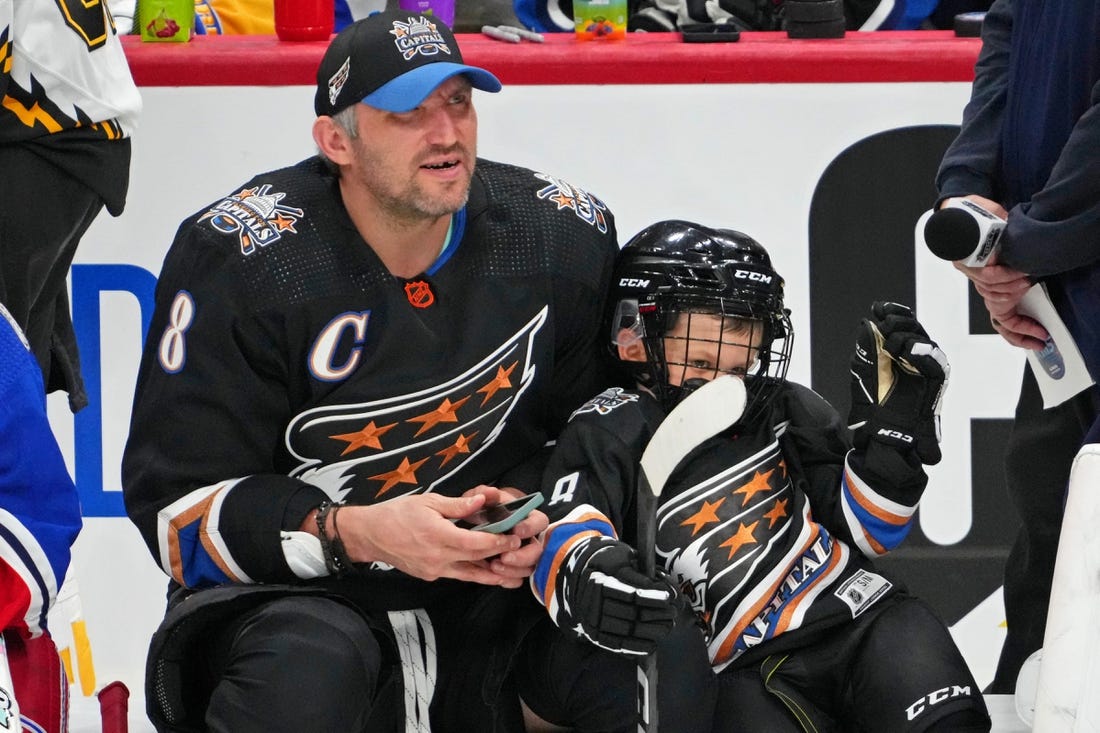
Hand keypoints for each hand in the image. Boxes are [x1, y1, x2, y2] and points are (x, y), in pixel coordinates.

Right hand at [333, 493, 525, 584]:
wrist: (370, 534)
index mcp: (438, 535)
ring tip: (512, 577)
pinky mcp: (429, 576)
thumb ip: (457, 505)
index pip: (477, 544)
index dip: (499, 542)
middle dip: (500, 558)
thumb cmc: (397, 513)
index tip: (515, 537)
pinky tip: (486, 571)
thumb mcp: (428, 502)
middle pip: (477, 562)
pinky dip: (472, 573)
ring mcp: (433, 570)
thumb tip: (483, 500)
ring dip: (491, 576)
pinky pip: (456, 575)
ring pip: (469, 575)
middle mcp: (438, 557)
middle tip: (520, 553)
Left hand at [462, 485, 549, 585]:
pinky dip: (508, 580)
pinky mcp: (512, 570)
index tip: (516, 530)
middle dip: (523, 556)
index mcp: (526, 517)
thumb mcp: (478, 499)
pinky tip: (495, 577)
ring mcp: (522, 556)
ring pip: (529, 568)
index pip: (540, 521)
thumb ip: (482, 494)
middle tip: (504, 556)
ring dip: (513, 570)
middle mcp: (528, 538)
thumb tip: (490, 493)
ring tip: (494, 566)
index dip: (531, 527)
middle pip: (538, 551)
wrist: (468, 527)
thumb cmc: (479, 510)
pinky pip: (517, 580)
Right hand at [551, 536, 677, 655]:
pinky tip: (653, 645)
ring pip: (627, 631)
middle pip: (630, 614)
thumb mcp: (620, 564)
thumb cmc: (608, 571)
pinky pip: (618, 646)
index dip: (651, 597)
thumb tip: (662, 589)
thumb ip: (640, 575)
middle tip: (673, 613)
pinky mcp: (595, 636)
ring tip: (668, 626)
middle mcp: (592, 604)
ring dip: (651, 631)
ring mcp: (592, 623)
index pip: (630, 594)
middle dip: (656, 615)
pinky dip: (637, 647)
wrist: (582, 586)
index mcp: (599, 582)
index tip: (667, 598)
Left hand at [848, 302, 948, 464]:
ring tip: (891, 345)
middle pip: (914, 328)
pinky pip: (935, 361)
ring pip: (924, 341)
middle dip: (898, 322)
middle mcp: (917, 356)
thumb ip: (868, 345)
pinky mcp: (937, 380)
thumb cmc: (874, 400)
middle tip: (884, 325)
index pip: (902, 324)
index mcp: (900, 350)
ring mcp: (929, 367)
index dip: (893, 312)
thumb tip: (868, 321)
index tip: (878, 307)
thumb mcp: (864, 367)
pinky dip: (920, 352)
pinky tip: (905, 350)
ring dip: (906, 337)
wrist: (883, 427)